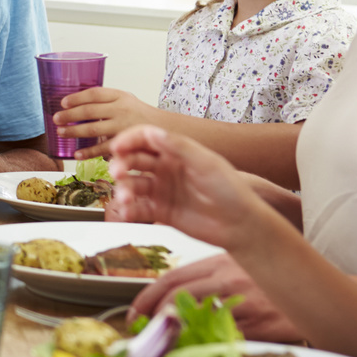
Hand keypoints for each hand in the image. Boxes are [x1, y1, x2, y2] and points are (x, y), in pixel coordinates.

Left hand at [50, 87, 155, 157]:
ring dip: (74, 131)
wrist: (168, 130)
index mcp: (120, 96)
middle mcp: (121, 109)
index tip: (63, 102)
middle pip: (89, 110)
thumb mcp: (127, 100)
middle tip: (56, 119)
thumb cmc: (142, 115)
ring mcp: (123, 126)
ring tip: (61, 133)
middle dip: (70, 115)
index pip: (94, 93)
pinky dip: (87, 151)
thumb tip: (78, 104)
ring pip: (93, 129)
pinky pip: (102, 148)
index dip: (76, 97)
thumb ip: (108, 101)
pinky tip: (76, 154)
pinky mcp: (125, 142)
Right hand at [105, 126, 266, 248]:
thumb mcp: (207, 163)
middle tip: (117, 172)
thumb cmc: (231, 190)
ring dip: (123, 189)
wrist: (240, 225)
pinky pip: (137, 208)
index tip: (116, 147)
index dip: (129, 140)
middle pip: (134, 160)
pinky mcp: (160, 212)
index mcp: (176, 151)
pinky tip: (125, 212)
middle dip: (122, 164)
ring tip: (124, 198)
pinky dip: (127, 210)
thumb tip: (152, 132)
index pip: (146, 139)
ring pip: (132, 185)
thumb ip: (179, 147)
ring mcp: (161, 190)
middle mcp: (166, 168)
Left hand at [129, 254, 304, 341]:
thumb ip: (209, 280)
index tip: (135, 313)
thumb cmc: (275, 280)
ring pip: (197, 320)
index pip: (171, 278)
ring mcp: (244, 302)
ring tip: (162, 350)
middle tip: (141, 336)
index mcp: (219, 262)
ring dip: (174, 336)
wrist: (316, 291)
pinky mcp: (262, 325)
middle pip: (176, 298)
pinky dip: (207, 350)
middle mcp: (228, 279)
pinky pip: (226, 339)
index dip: (146, 297)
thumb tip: (175, 304)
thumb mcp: (239, 268)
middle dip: (151, 319)